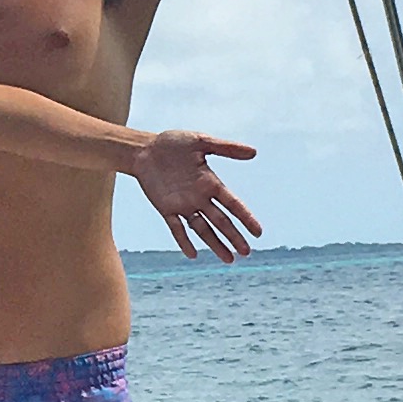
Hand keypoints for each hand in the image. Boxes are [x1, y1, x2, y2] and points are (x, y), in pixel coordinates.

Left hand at [130, 133, 261, 264]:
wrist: (144, 149)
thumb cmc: (172, 143)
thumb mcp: (200, 141)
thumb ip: (226, 148)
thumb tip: (254, 152)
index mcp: (211, 182)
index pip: (233, 204)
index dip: (245, 218)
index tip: (258, 233)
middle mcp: (200, 197)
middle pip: (221, 221)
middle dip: (233, 237)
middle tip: (246, 253)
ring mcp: (183, 205)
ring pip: (202, 229)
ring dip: (215, 244)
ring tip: (229, 260)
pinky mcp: (166, 208)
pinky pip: (176, 228)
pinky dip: (184, 240)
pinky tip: (192, 254)